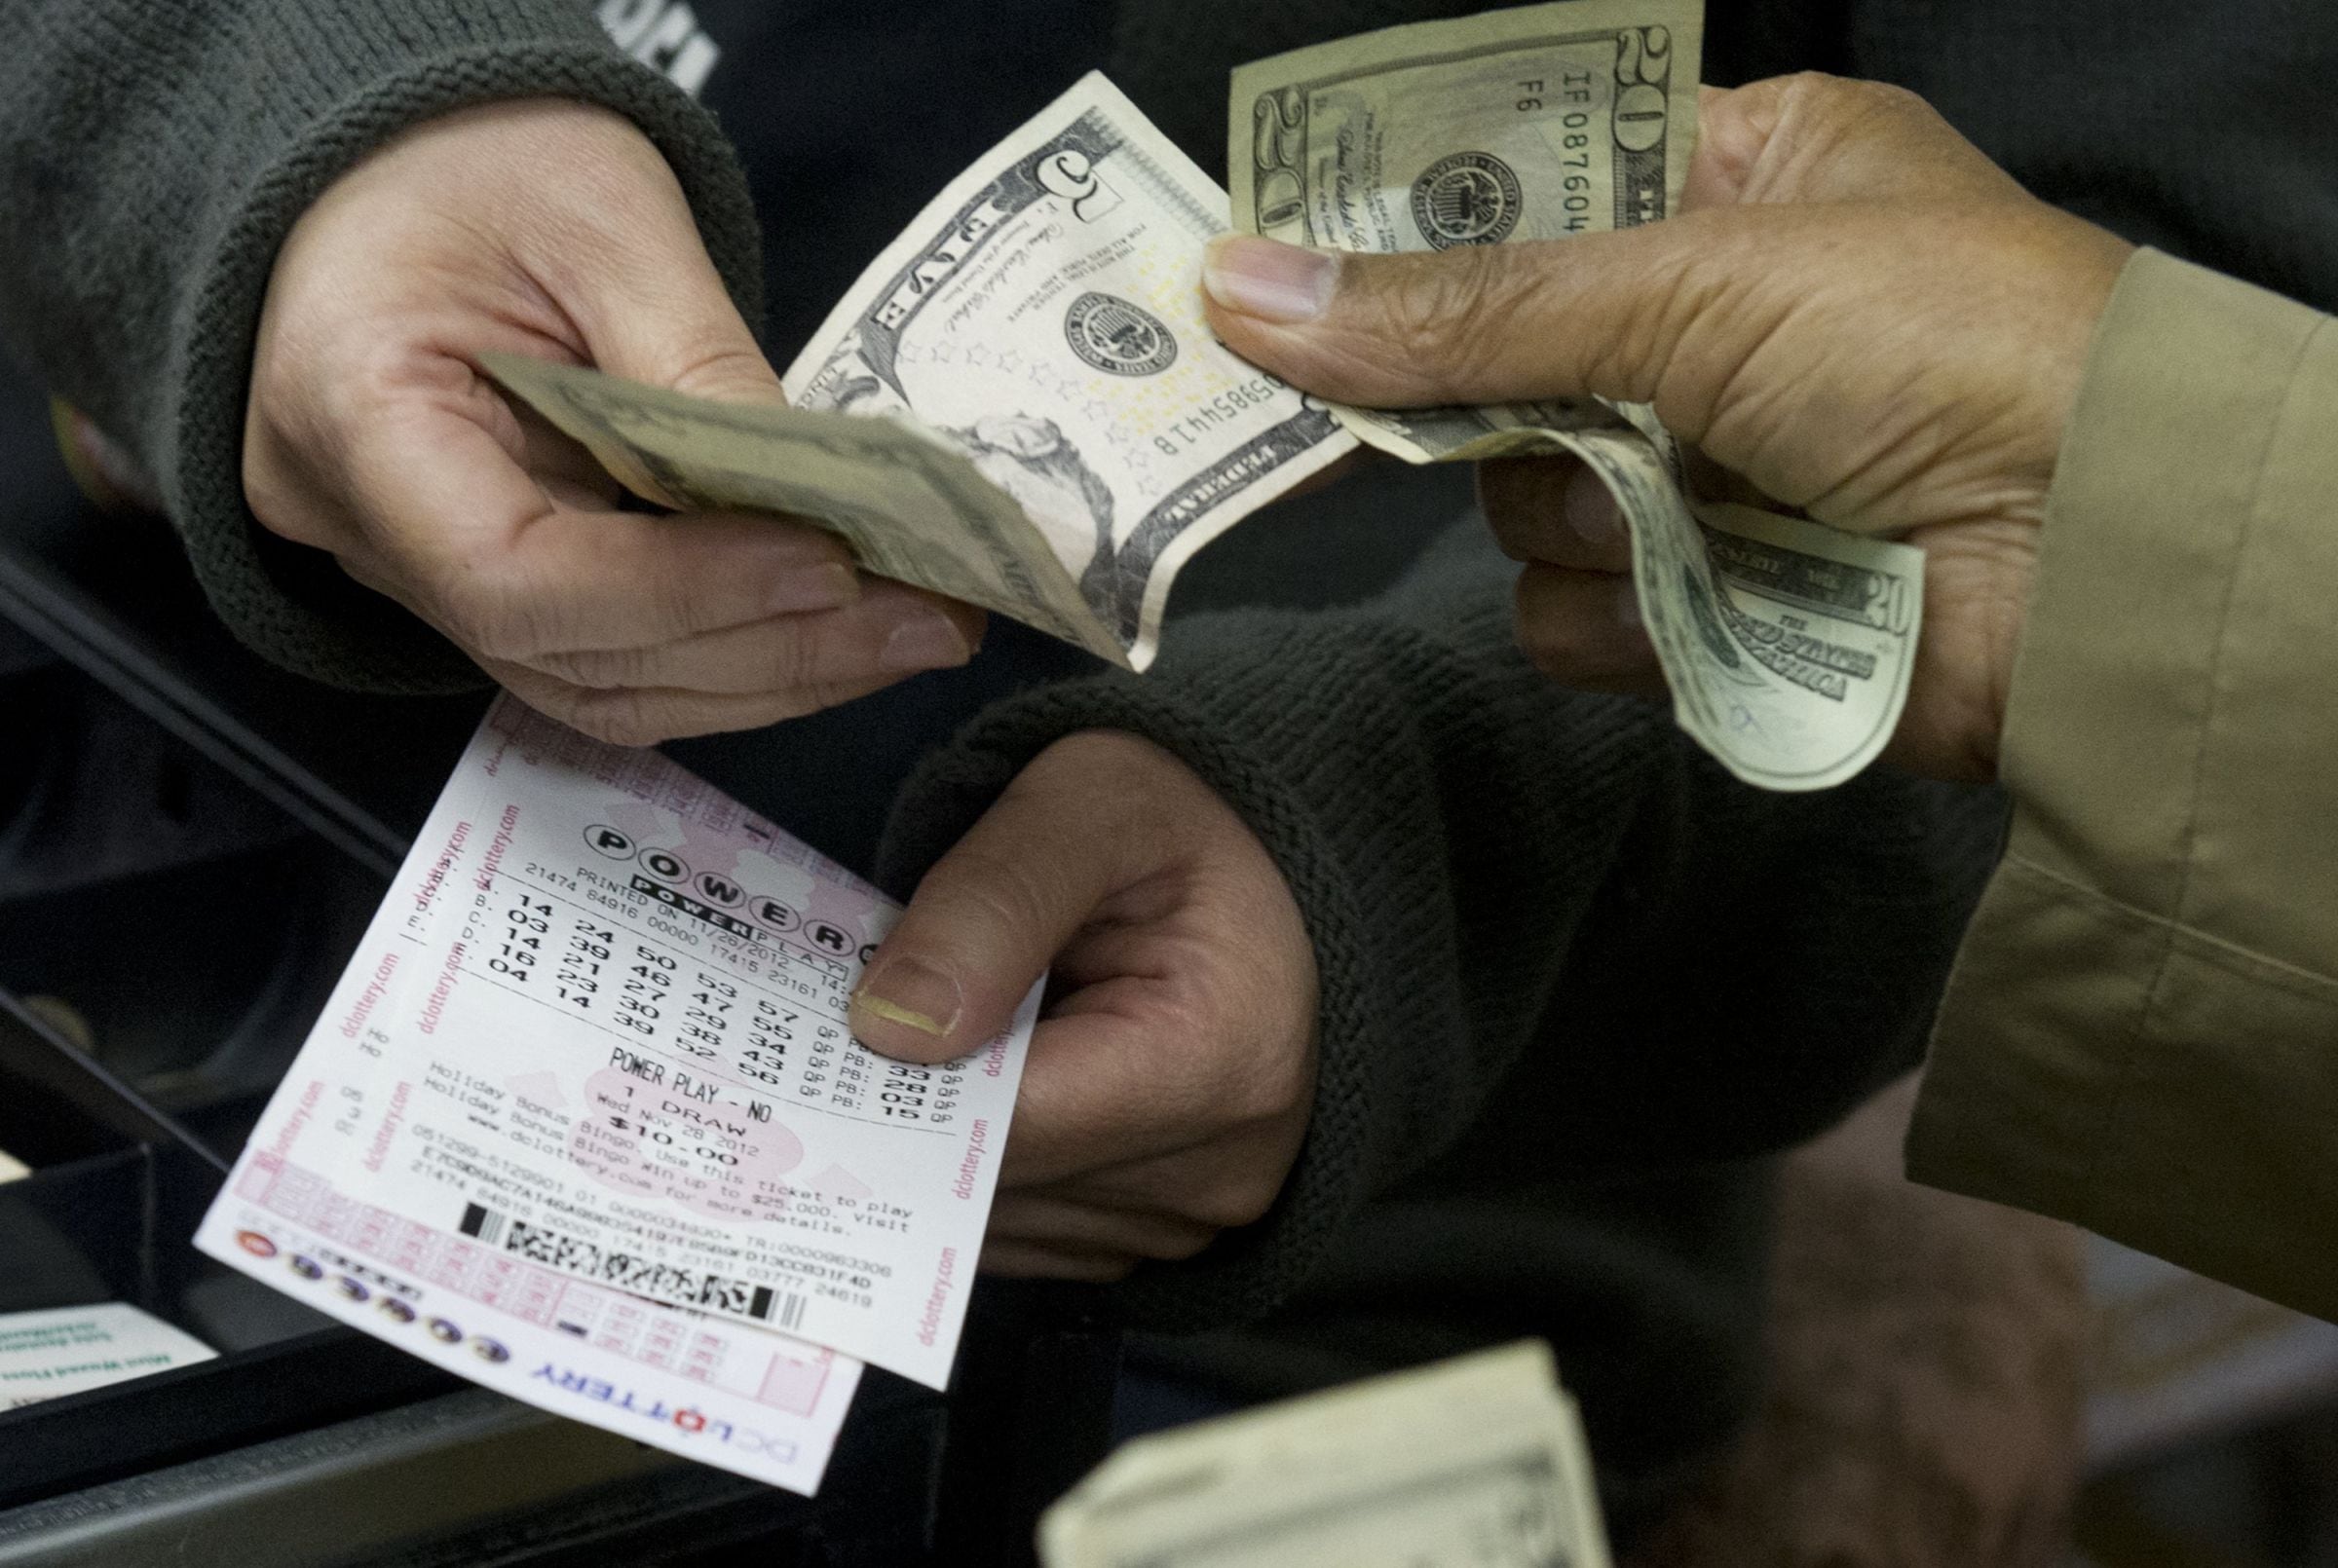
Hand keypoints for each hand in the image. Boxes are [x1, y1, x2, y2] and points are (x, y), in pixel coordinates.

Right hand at [245, 99, 983, 743]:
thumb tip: (824, 504)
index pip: (513, 575)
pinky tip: (842, 625)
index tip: (828, 563)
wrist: (411, 160)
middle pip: (569, 653)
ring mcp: (421, 571)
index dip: (682, 592)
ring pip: (599, 683)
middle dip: (763, 647)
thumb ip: (699, 369)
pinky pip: (612, 655)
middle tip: (925, 618)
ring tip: (911, 629)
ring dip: (768, 671)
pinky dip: (733, 652)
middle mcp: (367, 528)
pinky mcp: (493, 582)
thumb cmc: (482, 157)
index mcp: (351, 411)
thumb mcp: (603, 221)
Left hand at [846, 731, 1317, 1280]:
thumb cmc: (1187, 817)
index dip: (895, 1084)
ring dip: (940, 1143)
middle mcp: (1218, 1170)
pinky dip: (980, 1164)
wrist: (1279, 861)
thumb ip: (992, 900)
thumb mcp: (1089, 803)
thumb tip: (889, 1028)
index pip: (1005, 1122)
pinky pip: (1027, 1230)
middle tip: (839, 1027)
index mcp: (1217, 1061)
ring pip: (996, 1223)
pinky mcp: (1163, 1230)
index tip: (819, 1034)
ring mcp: (1195, 1217)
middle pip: (993, 1186)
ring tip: (927, 1037)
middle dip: (907, 1109)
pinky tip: (974, 1080)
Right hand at [1200, 74, 2136, 780]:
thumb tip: (1244, 289)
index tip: (1297, 263)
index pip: (1522, 191)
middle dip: (1494, 397)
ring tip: (1693, 503)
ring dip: (1581, 515)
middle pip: (1490, 361)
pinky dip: (1621, 618)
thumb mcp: (1692, 280)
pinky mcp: (1705, 608)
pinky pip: (1566, 618)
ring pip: (1514, 506)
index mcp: (1739, 179)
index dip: (1412, 230)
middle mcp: (1712, 325)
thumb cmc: (1944, 343)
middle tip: (1504, 396)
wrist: (2102, 563)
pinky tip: (1708, 594)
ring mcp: (1705, 474)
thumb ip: (1461, 306)